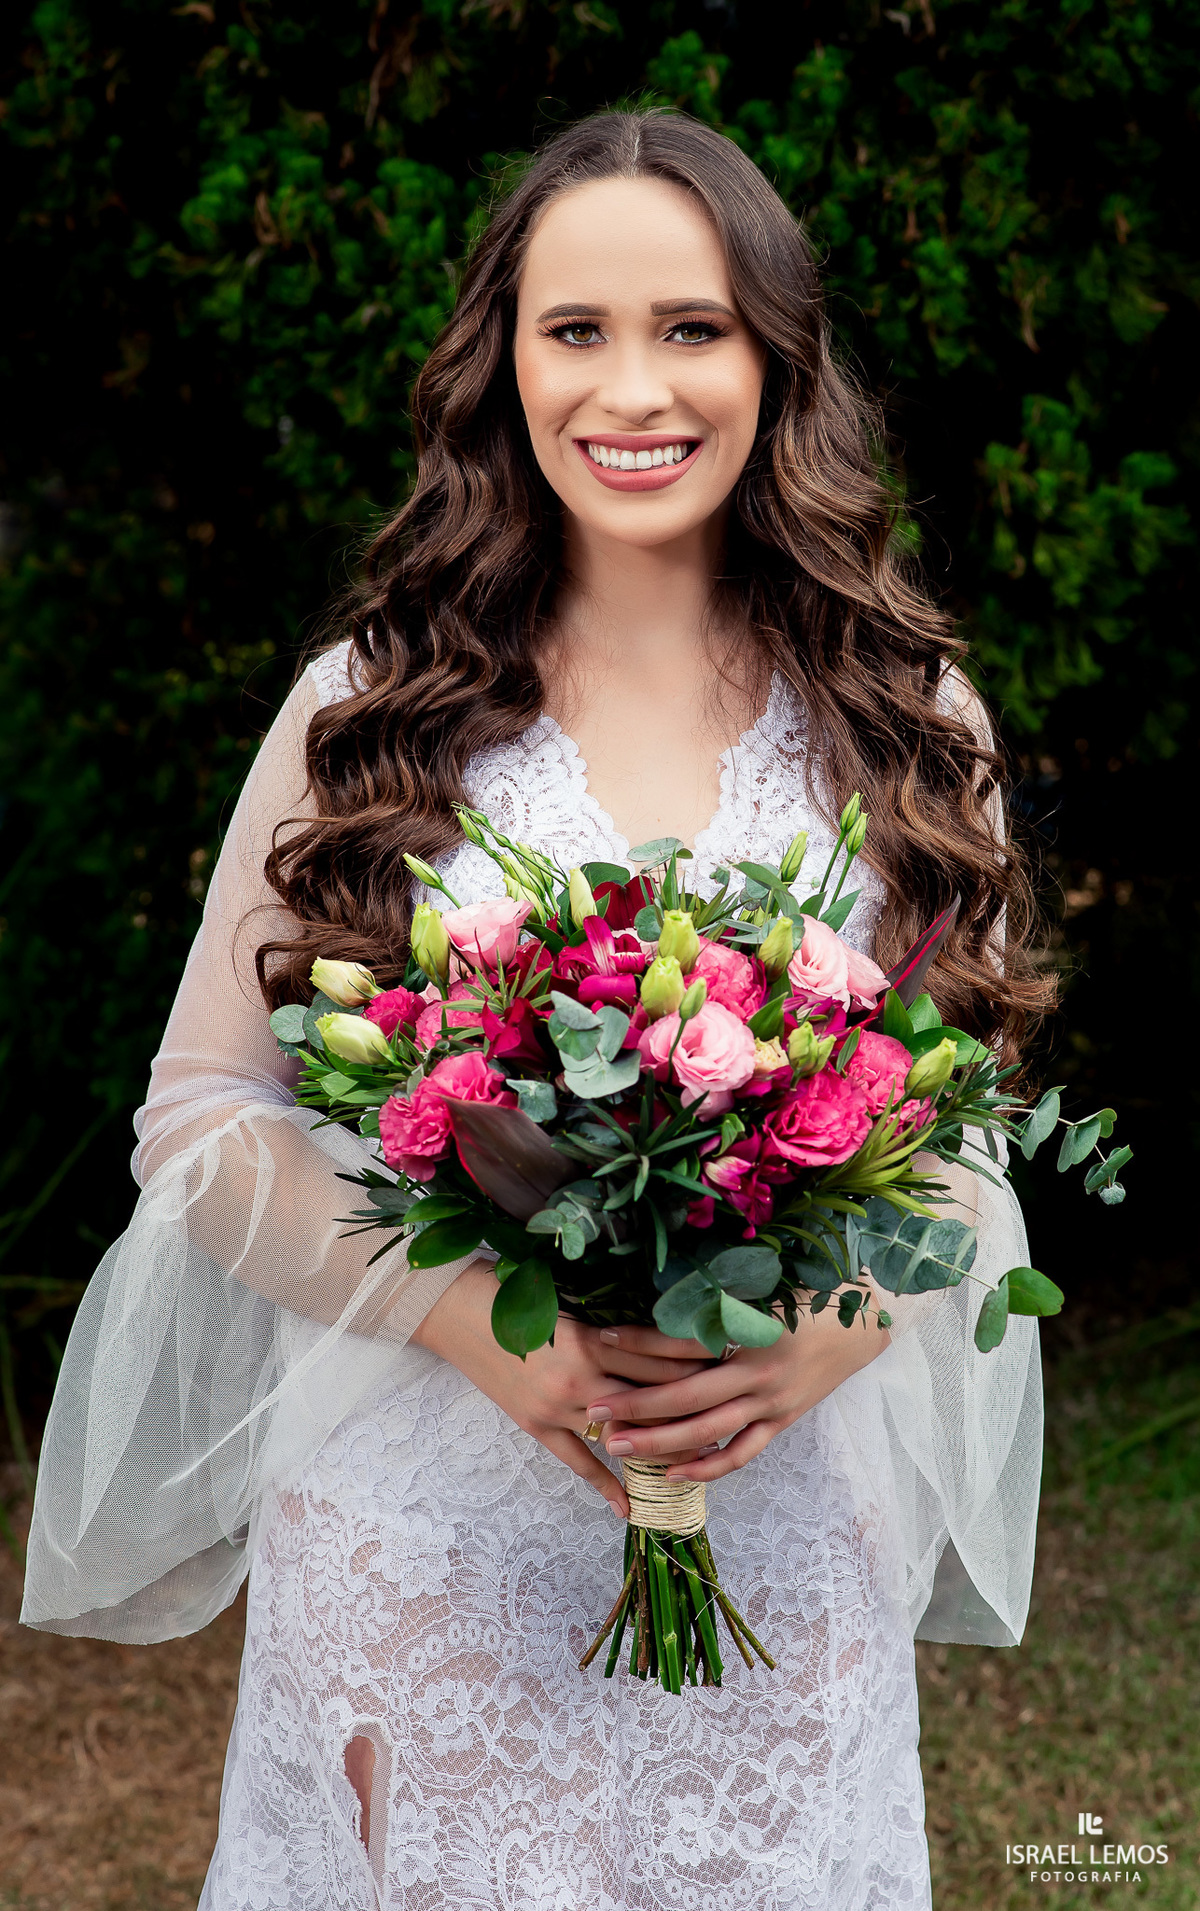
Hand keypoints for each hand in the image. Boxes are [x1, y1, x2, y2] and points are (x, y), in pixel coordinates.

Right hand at [410, 1260, 711, 1517]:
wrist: (455, 1312)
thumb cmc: (511, 1293)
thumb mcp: (566, 1302)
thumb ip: (609, 1324)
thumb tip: (657, 1334)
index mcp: (592, 1338)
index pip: (658, 1356)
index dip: (696, 1362)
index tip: (729, 1363)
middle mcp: (581, 1377)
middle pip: (650, 1398)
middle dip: (692, 1407)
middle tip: (729, 1415)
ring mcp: (558, 1407)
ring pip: (622, 1433)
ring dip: (660, 1446)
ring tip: (698, 1460)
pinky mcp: (536, 1425)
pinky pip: (578, 1462)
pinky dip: (606, 1484)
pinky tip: (630, 1505)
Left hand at [584, 1303, 890, 1482]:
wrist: (862, 1325)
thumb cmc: (808, 1296)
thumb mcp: (765, 1287)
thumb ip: (719, 1299)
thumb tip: (664, 1296)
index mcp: (752, 1331)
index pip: (686, 1340)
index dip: (642, 1340)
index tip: (603, 1337)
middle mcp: (759, 1372)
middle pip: (687, 1396)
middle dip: (637, 1405)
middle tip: (595, 1411)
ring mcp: (771, 1402)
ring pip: (708, 1431)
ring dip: (660, 1443)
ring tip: (617, 1448)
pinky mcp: (781, 1421)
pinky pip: (741, 1453)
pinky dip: (707, 1466)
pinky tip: (673, 1473)